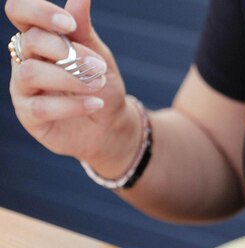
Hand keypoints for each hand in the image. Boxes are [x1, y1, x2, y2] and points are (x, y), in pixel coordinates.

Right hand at [5, 0, 138, 167]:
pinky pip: (42, 107)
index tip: (70, 25)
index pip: (19, 10)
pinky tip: (95, 103)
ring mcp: (23, 89)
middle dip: (66, 50)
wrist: (111, 126)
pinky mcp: (29, 116)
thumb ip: (83, 28)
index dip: (39, 12)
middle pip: (29, 40)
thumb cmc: (101, 86)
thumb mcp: (97, 54)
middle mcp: (24, 59)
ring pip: (32, 73)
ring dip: (70, 77)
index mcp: (38, 37)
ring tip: (98, 84)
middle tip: (97, 64)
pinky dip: (72, 105)